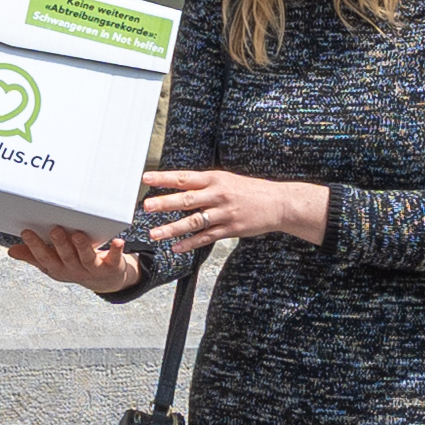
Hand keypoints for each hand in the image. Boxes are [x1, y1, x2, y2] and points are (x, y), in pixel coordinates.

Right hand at [3, 222, 144, 292]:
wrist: (105, 280)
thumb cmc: (75, 265)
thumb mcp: (54, 263)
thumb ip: (34, 256)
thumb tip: (12, 251)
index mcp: (58, 268)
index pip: (44, 258)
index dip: (35, 247)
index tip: (26, 232)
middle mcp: (74, 270)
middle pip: (66, 257)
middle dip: (60, 244)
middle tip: (55, 229)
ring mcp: (92, 269)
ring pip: (86, 258)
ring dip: (82, 247)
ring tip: (79, 235)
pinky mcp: (111, 266)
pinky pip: (113, 259)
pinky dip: (115, 251)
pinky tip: (117, 242)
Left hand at [137, 166, 331, 254]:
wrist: (278, 203)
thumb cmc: (249, 190)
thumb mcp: (226, 180)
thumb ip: (204, 184)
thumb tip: (179, 185)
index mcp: (214, 179)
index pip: (184, 177)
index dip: (164, 178)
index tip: (146, 178)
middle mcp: (217, 195)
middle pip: (187, 199)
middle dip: (165, 203)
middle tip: (147, 206)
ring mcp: (224, 213)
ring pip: (194, 221)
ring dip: (172, 228)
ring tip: (155, 233)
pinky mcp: (230, 229)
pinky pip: (206, 237)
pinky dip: (190, 243)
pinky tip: (176, 247)